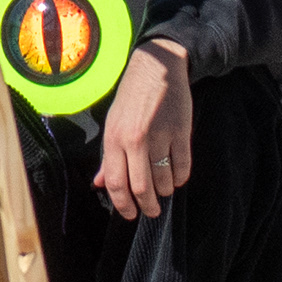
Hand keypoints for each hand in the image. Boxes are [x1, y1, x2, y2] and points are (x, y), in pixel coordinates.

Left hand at [96, 38, 196, 221]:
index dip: (123, 206)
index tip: (130, 214)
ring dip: (165, 191)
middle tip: (152, 211)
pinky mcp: (181, 132)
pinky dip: (180, 178)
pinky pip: (183, 168)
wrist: (157, 67)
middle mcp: (135, 139)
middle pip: (141, 188)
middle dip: (148, 206)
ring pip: (164, 181)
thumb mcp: (113, 123)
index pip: (116, 183)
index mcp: (114, 138)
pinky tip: (176, 175)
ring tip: (164, 188)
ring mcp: (160, 136)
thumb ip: (108, 156)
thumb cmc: (131, 98)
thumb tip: (99, 184)